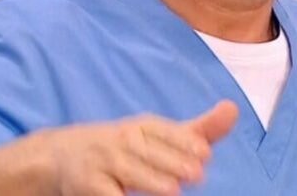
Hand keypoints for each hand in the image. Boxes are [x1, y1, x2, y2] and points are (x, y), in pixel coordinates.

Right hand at [42, 100, 238, 195]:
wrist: (62, 155)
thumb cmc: (126, 146)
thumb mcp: (160, 136)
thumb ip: (199, 129)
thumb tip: (234, 109)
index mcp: (142, 127)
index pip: (163, 131)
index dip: (183, 141)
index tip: (205, 152)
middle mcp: (123, 140)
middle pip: (148, 151)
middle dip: (171, 162)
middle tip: (197, 173)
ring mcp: (104, 163)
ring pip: (127, 172)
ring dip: (149, 180)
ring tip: (172, 191)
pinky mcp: (88, 185)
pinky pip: (105, 193)